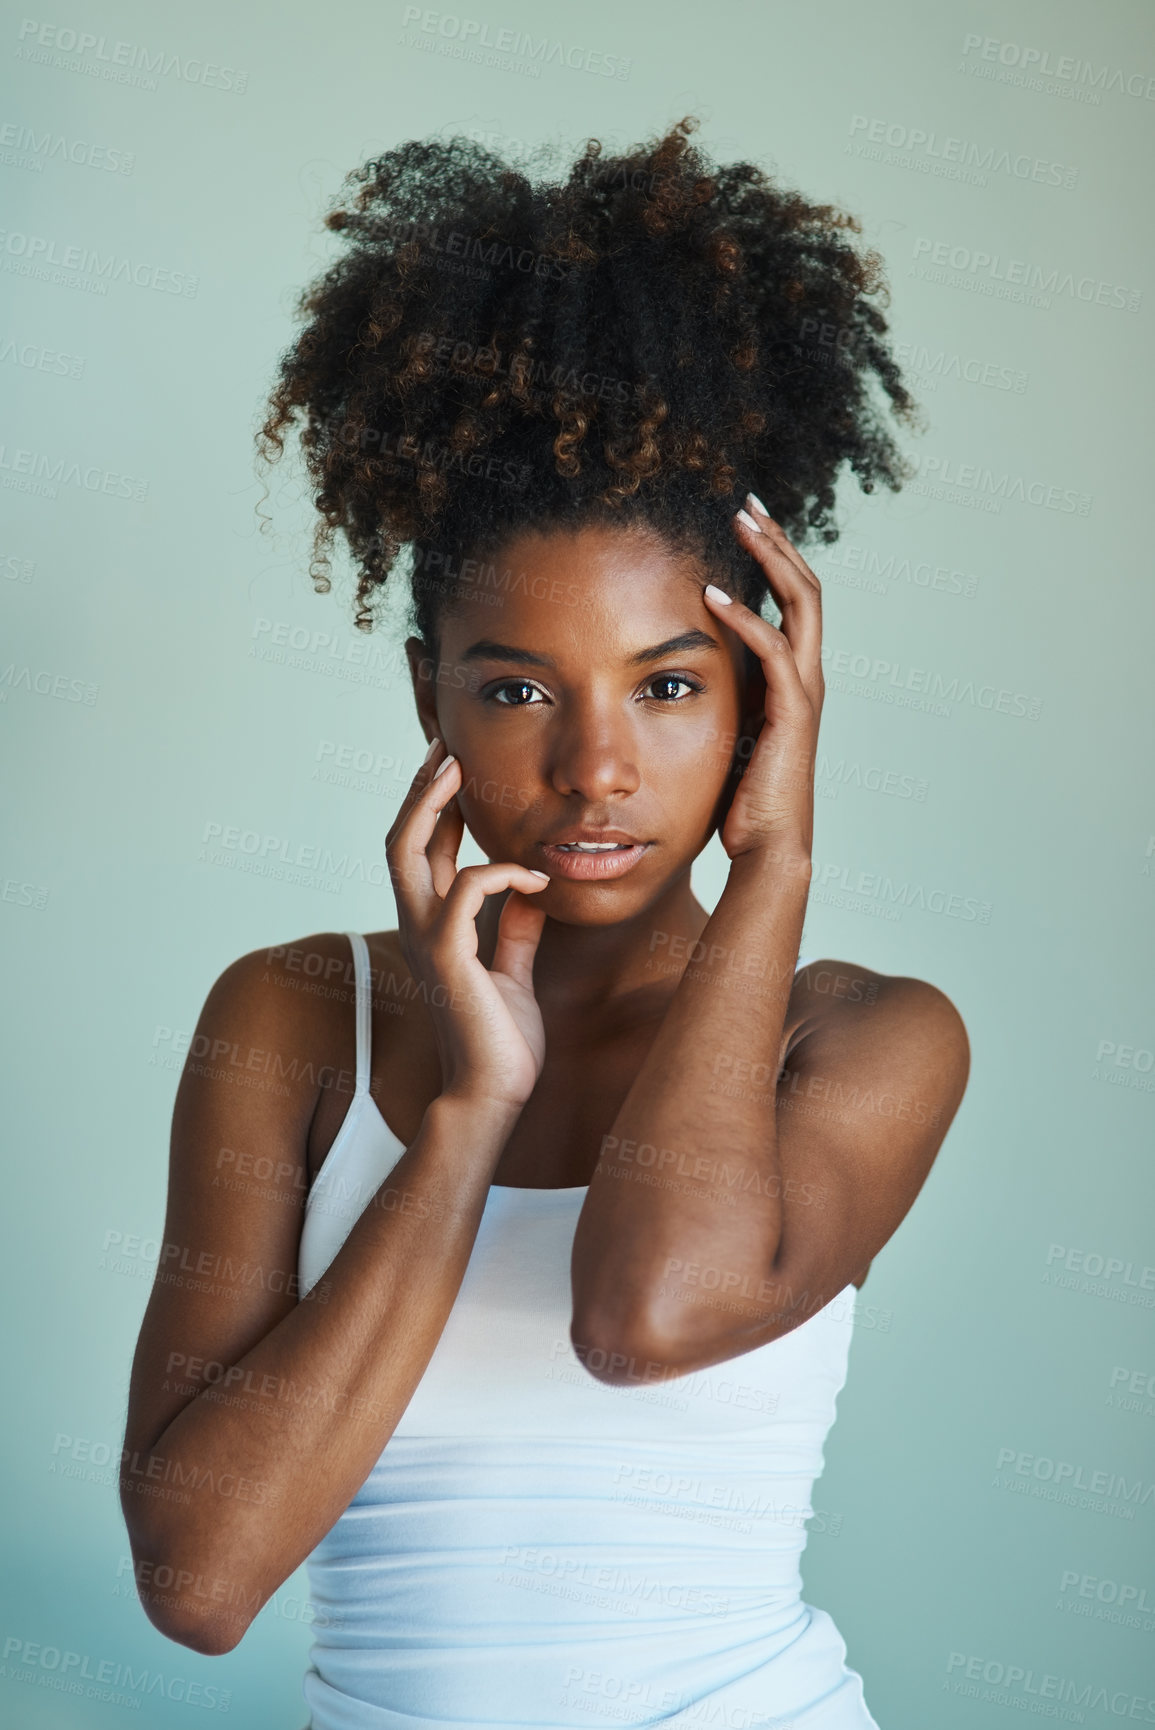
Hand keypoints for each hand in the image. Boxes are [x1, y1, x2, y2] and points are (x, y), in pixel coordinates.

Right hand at [384, 739, 549, 1109]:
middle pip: (401, 837)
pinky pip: (466, 889)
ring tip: (458, 767)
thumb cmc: (502, 1040)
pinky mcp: (448, 955)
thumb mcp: (513, 970)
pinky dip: (501, 873)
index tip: (458, 765)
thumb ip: (514, 929)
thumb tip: (529, 890)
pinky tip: (536, 876)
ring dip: (432, 803)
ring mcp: (427, 938)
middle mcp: (420, 925)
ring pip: (408, 850)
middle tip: (447, 746)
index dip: (438, 805)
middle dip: (422, 787)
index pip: (426, 851)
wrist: (494, 1093)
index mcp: (434, 926)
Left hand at [702, 494, 823, 860]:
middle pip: (805, 586)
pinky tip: (713, 596)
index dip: (773, 557)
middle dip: (777, 540)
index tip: (743, 521)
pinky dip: (747, 619)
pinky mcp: (792, 713)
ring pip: (802, 604)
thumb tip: (673, 674)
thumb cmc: (741, 801)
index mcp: (793, 678)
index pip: (793, 600)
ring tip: (741, 523)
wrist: (767, 849)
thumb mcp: (726, 732)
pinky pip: (775, 651)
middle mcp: (807, 676)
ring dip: (771, 559)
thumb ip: (716, 698)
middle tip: (746, 501)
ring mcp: (804, 692)